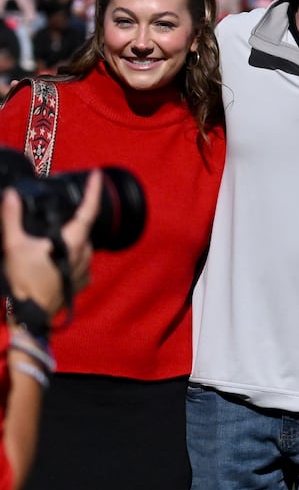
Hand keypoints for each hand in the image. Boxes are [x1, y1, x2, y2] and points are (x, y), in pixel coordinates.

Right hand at [0, 172, 99, 315]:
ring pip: (80, 246)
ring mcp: (86, 268)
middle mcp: (86, 253)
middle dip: (69, 222)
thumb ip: (12, 218)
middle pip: (81, 228)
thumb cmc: (25, 281)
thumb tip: (11, 196)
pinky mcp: (82, 281)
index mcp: (74, 241)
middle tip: (51, 220)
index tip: (95, 175)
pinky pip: (78, 262)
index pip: (89, 210)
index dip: (93, 191)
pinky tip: (51, 261)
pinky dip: (67, 257)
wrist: (30, 314)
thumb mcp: (14, 246)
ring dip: (67, 241)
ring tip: (46, 245)